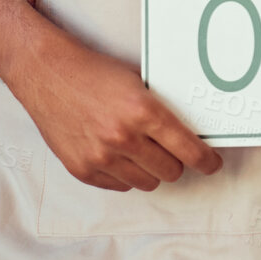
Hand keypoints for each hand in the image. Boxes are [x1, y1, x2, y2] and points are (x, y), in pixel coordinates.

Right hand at [17, 31, 223, 192]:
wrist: (48, 74)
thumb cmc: (94, 73)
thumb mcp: (138, 82)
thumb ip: (162, 108)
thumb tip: (192, 132)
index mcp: (143, 111)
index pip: (188, 150)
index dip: (206, 161)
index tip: (212, 164)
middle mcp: (123, 137)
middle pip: (171, 171)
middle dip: (176, 162)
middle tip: (171, 150)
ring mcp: (101, 157)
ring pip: (147, 182)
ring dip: (150, 170)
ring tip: (140, 149)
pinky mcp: (83, 170)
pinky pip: (120, 186)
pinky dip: (124, 174)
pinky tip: (118, 153)